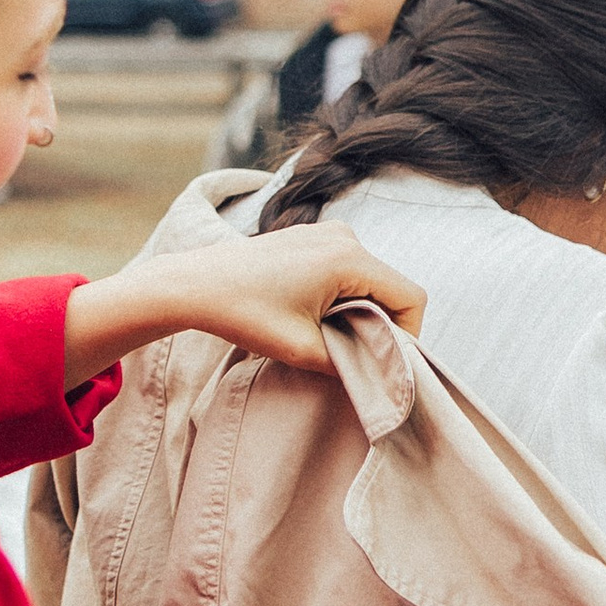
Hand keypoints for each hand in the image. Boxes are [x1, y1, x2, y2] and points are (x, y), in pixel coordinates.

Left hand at [62, 226, 426, 386]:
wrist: (195, 284)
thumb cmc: (244, 314)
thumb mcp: (302, 351)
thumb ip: (350, 364)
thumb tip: (380, 374)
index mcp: (349, 258)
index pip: (411, 298)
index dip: (407, 335)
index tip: (381, 362)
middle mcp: (345, 236)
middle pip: (392, 288)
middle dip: (380, 324)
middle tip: (349, 354)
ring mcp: (328, 231)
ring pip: (371, 279)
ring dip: (359, 310)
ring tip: (324, 334)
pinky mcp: (312, 236)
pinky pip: (349, 268)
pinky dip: (342, 294)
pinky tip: (310, 314)